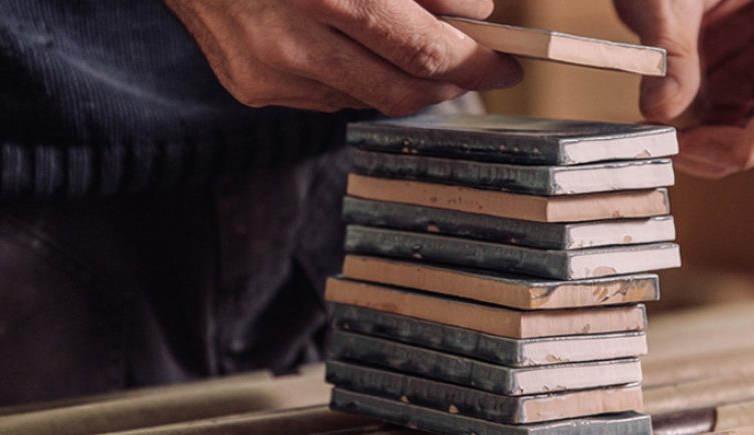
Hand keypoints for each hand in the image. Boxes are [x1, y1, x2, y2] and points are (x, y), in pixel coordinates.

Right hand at [164, 0, 523, 116]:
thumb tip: (473, 16)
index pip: (427, 51)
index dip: (477, 63)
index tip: (505, 64)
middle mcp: (293, 37)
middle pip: (403, 92)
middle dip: (448, 82)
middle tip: (475, 65)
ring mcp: (266, 70)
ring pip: (366, 99)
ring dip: (399, 77)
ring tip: (403, 40)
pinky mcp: (247, 86)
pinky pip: (325, 98)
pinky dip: (351, 77)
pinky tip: (344, 42)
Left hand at [615, 0, 753, 177]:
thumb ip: (669, 47)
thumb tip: (661, 111)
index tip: (733, 153)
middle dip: (744, 144)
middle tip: (684, 154)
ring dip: (723, 144)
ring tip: (672, 145)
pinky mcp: (739, 63)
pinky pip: (735, 109)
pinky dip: (707, 130)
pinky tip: (671, 133)